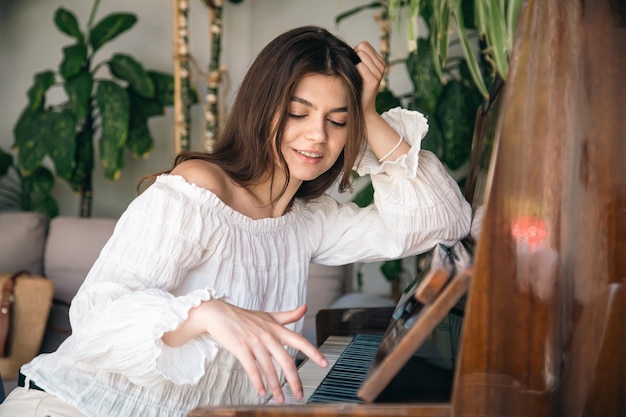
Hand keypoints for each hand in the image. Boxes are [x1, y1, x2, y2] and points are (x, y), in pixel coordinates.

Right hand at [201, 301, 327, 402]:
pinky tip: (261, 392)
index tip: (324, 364)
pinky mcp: (241, 349)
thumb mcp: (269, 315)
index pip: (300, 341)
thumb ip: (288, 316)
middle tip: (300, 394)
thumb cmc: (245, 317)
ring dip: (275, 387)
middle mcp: (268, 336)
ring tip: (280, 399)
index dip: (313, 352)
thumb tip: (305, 308)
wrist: (220, 314)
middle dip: (294, 380)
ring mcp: (255, 342)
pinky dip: (258, 382)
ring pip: (269, 369)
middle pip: (286, 360)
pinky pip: (252, 369)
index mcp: (277, 329)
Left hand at [354, 41, 385, 114]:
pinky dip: (355, 72)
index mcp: (380, 62)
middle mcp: (382, 66)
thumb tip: (344, 49)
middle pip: (362, 48)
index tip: (354, 67)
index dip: (355, 53)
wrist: (362, 109)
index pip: (364, 45)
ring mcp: (379, 73)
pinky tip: (356, 81)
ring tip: (355, 78)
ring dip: (354, 65)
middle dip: (354, 57)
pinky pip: (360, 66)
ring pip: (361, 55)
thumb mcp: (359, 71)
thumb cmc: (357, 89)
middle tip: (354, 73)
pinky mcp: (373, 81)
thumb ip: (357, 58)